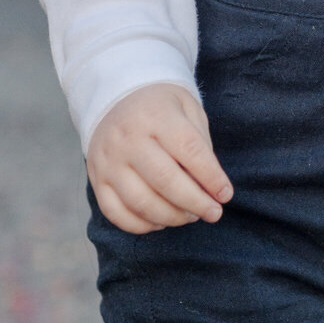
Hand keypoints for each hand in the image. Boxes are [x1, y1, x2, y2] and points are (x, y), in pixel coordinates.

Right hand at [87, 83, 232, 235]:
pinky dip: (144, 225)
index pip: (189, 150)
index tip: (226, 195)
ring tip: (190, 216)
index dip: (211, 177)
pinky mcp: (97, 180)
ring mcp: (108, 161)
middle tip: (213, 213)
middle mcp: (127, 138)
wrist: (116, 97)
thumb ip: (200, 143)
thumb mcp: (186, 108)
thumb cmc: (161, 107)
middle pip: (165, 181)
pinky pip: (118, 214)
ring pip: (142, 203)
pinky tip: (162, 221)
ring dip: (172, 218)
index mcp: (155, 114)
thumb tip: (211, 188)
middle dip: (195, 203)